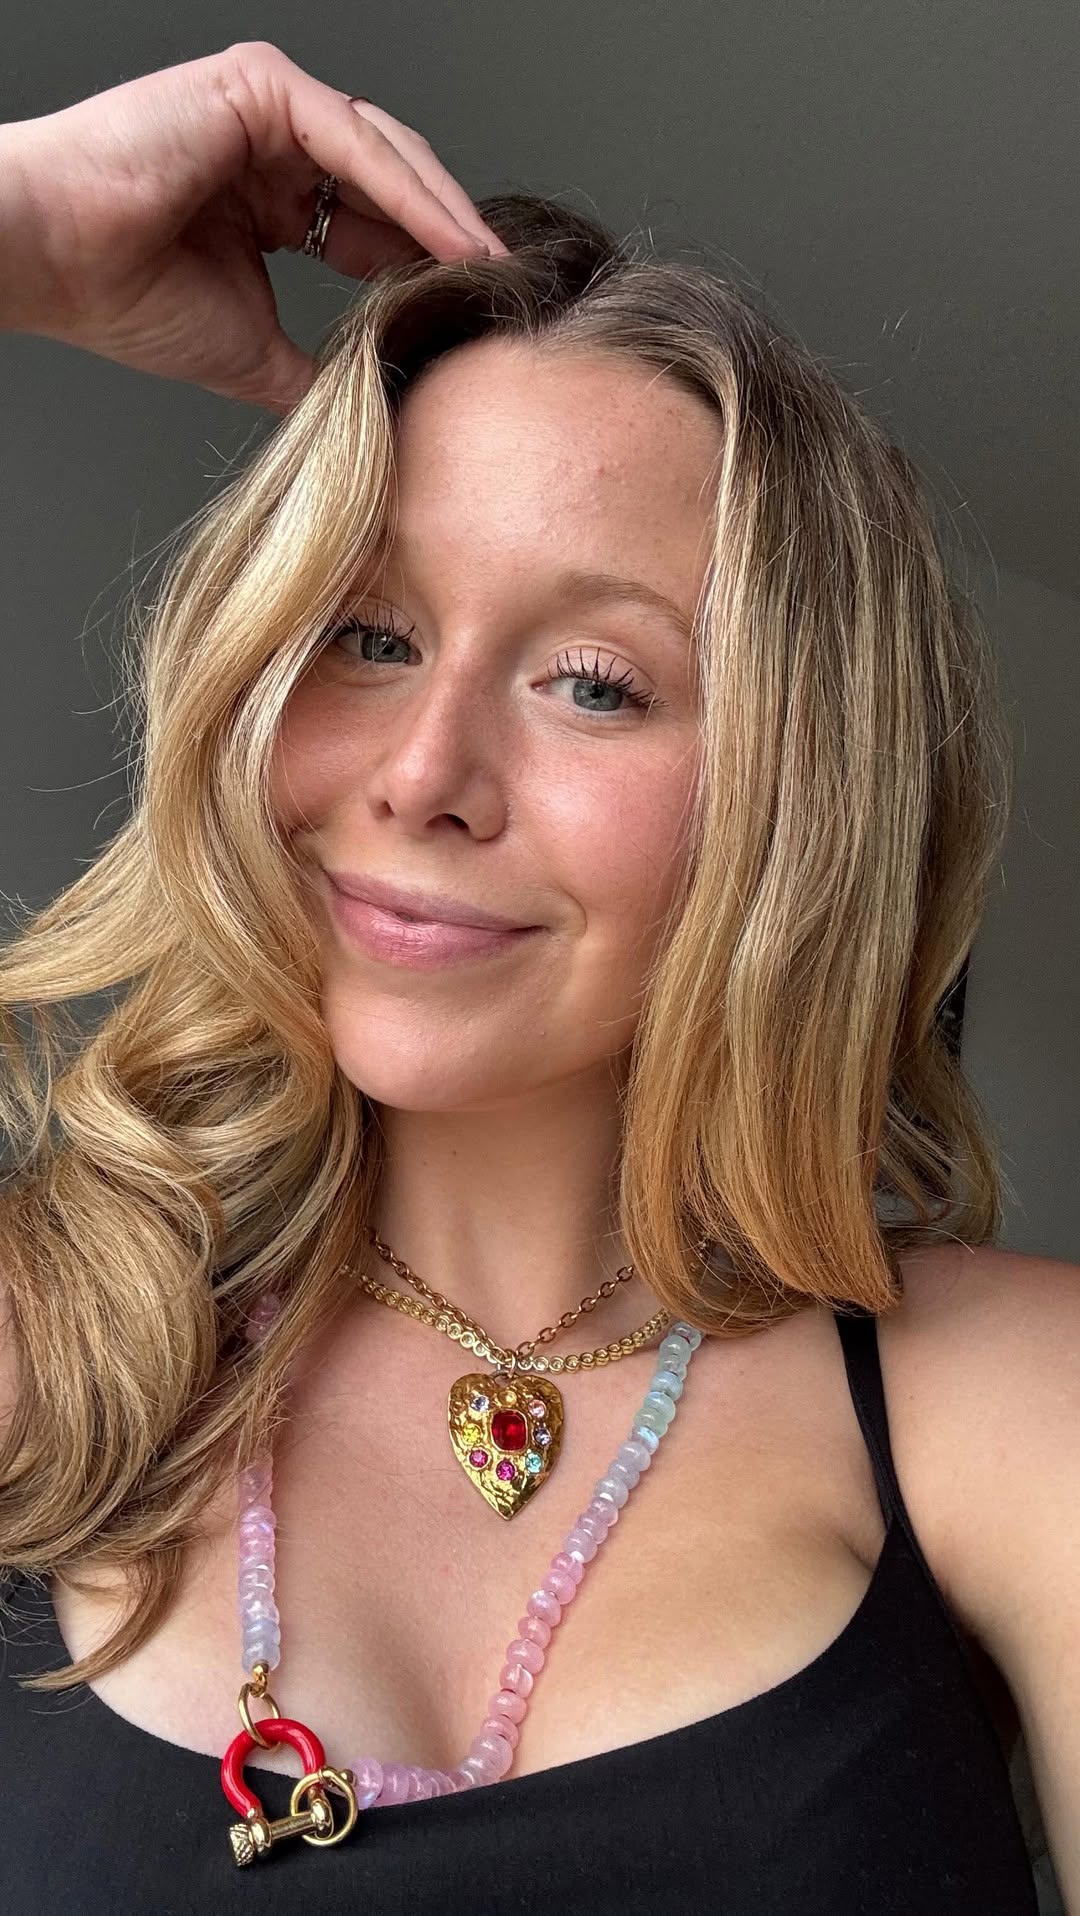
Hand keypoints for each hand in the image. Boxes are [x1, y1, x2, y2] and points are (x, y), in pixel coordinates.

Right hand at [2, 41, 508, 412]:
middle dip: (449, 235)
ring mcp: (266, 109)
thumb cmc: (126, 299)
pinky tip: (450, 239)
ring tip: (491, 269)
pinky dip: (406, 188)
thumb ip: (319, 371)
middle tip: (505, 290)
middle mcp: (272, 146)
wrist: (58, 262)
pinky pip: (354, 138)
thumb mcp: (253, 352)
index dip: (426, 266)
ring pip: (385, 151)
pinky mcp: (258, 86)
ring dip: (444, 213)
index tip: (474, 314)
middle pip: (391, 180)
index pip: (372, 224)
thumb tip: (375, 412)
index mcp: (269, 198)